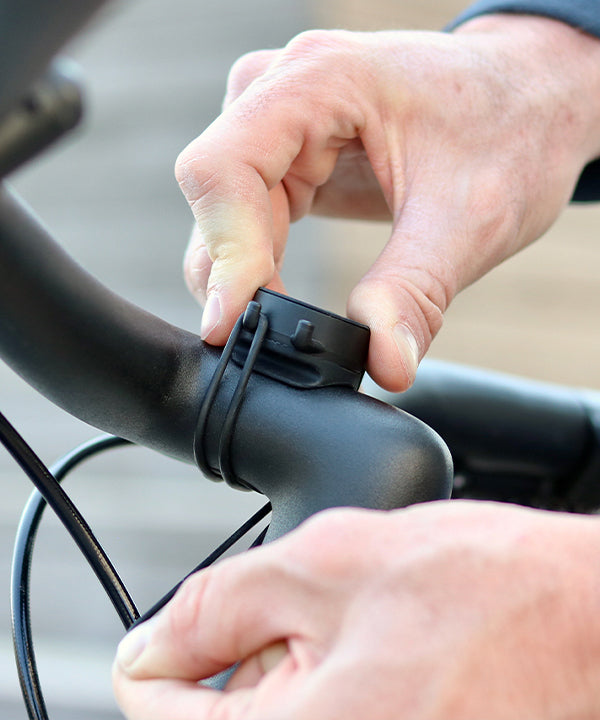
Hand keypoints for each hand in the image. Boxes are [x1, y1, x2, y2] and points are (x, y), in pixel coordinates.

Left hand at [113, 502, 599, 718]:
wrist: (584, 617)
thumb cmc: (481, 590)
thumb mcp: (325, 563)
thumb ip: (216, 606)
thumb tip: (149, 648)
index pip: (157, 716)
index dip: (164, 656)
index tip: (192, 629)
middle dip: (247, 660)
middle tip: (320, 617)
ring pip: (277, 719)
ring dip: (294, 674)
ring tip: (364, 634)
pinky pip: (327, 718)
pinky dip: (332, 688)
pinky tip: (379, 658)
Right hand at [175, 15, 599, 390]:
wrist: (531, 103)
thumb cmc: (512, 131)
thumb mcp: (470, 216)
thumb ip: (415, 292)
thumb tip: (383, 366)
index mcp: (322, 81)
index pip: (225, 167)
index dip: (223, 252)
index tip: (232, 323)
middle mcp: (284, 92)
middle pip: (215, 195)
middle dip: (235, 275)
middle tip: (272, 342)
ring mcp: (281, 123)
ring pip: (223, 212)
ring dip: (243, 275)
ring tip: (286, 324)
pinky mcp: (290, 156)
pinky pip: (248, 216)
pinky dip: (258, 265)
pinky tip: (281, 298)